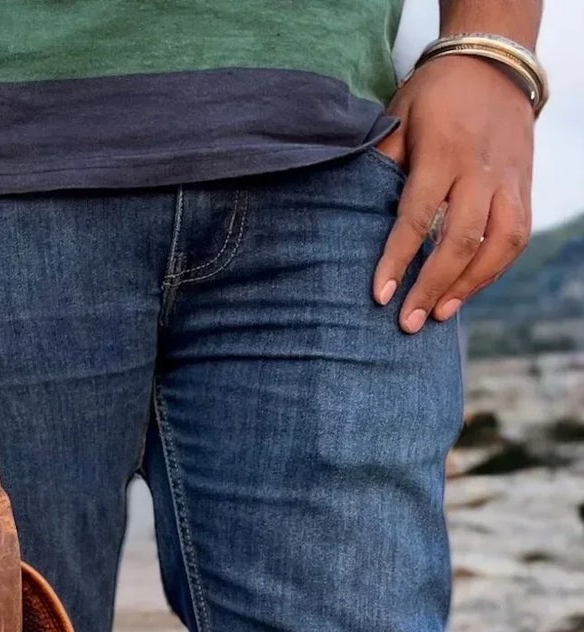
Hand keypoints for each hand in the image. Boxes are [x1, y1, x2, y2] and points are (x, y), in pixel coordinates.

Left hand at [373, 53, 533, 332]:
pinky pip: (516, 237)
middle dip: (433, 285)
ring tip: (438, 314)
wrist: (493, 65)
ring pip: (500, 242)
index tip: (380, 295)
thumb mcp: (397, 118)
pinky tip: (465, 291)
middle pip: (462, 238)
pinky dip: (493, 270)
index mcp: (444, 152)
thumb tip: (351, 212)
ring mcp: (509, 179)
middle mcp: (481, 169)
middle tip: (407, 323)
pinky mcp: (524, 187)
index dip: (398, 258)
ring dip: (469, 285)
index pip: (418, 216)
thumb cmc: (433, 96)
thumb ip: (380, 164)